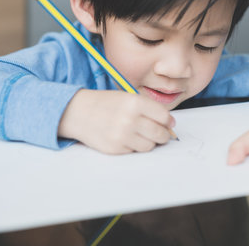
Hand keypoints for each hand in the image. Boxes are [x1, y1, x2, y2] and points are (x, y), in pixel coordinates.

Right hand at [58, 89, 174, 153]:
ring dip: (149, 142)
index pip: (164, 116)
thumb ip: (149, 108)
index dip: (168, 121)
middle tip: (160, 133)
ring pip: (150, 145)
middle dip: (163, 135)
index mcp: (135, 102)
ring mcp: (122, 136)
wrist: (78, 112)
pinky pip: (135, 151)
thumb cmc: (105, 103)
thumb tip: (170, 124)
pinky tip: (127, 138)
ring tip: (140, 135)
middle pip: (160, 133)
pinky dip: (135, 146)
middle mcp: (130, 119)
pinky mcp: (116, 149)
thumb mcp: (127, 97)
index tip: (167, 123)